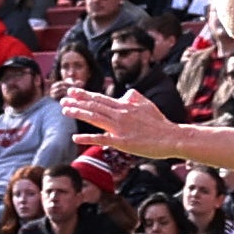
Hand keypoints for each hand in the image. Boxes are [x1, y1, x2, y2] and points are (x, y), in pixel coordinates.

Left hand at [58, 87, 184, 158]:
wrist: (171, 137)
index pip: (101, 98)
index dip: (85, 95)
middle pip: (94, 106)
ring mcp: (120, 128)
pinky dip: (87, 137)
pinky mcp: (122, 141)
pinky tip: (75, 138)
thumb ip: (136, 98)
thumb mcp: (148, 105)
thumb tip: (127, 93)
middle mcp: (120, 114)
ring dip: (78, 113)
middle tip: (63, 99)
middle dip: (77, 102)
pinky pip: (101, 139)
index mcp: (125, 105)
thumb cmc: (160, 123)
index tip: (73, 91)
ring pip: (94, 118)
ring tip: (65, 110)